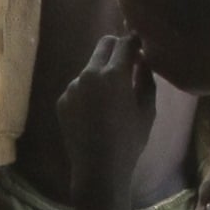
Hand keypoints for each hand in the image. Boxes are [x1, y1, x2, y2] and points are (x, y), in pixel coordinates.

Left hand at [55, 34, 155, 203]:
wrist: (98, 169)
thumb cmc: (129, 141)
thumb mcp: (147, 109)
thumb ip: (146, 77)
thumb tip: (143, 59)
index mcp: (113, 74)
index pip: (124, 42)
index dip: (134, 40)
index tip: (141, 44)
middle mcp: (89, 74)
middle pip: (103, 45)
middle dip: (117, 48)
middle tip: (127, 61)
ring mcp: (72, 87)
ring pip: (90, 68)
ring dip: (101, 72)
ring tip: (111, 95)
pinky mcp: (62, 100)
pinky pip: (78, 86)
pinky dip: (88, 90)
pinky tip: (95, 112)